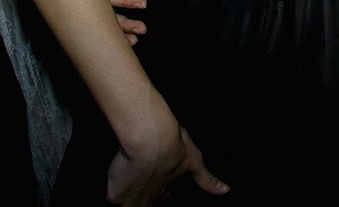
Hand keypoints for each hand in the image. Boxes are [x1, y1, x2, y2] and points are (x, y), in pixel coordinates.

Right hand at [90, 0, 147, 44]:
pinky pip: (115, 5)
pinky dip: (122, 18)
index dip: (122, 1)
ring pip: (109, 10)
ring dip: (122, 25)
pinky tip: (131, 33)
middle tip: (141, 30)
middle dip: (121, 22)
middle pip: (105, 7)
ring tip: (138, 35)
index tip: (142, 4)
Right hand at [107, 120, 227, 204]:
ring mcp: (132, 201)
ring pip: (128, 206)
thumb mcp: (194, 161)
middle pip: (144, 205)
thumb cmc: (173, 145)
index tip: (158, 180)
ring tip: (130, 183)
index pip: (162, 197)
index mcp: (166, 191)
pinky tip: (117, 179)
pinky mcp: (116, 197)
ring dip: (129, 198)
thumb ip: (208, 179)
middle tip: (143, 177)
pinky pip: (112, 199)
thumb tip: (226, 191)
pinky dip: (114, 190)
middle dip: (143, 195)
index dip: (160, 189)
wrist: (151, 138)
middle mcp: (150, 200)